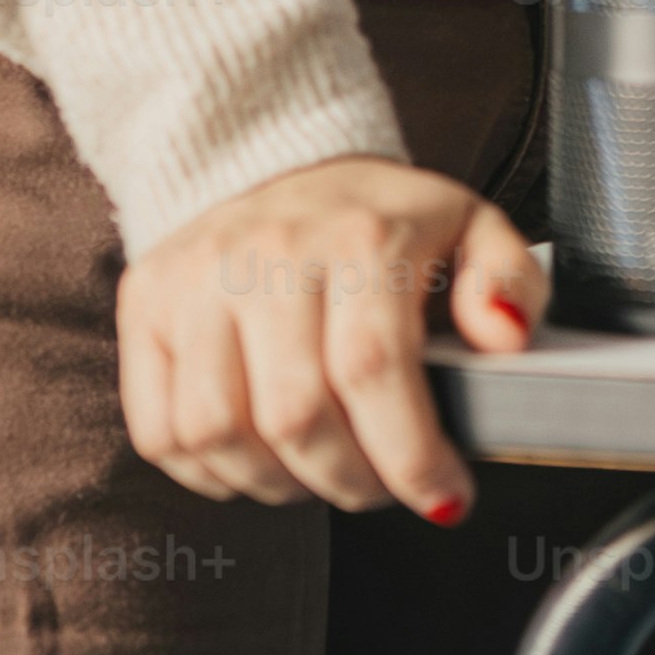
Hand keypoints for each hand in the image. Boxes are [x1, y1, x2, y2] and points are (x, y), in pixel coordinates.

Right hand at [115, 155, 545, 518]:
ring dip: (278, 484)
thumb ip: (509, 282)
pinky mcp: (145, 304)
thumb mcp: (469, 228)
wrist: (271, 156)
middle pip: (296, 417)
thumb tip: (505, 338)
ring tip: (318, 472)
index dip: (410, 457)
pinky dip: (208, 471)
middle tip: (380, 486)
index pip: (374, 370)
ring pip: (220, 433)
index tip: (444, 498)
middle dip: (350, 482)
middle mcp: (267, 254)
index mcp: (357, 236)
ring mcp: (194, 280)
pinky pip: (161, 429)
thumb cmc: (376, 216)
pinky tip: (256, 458)